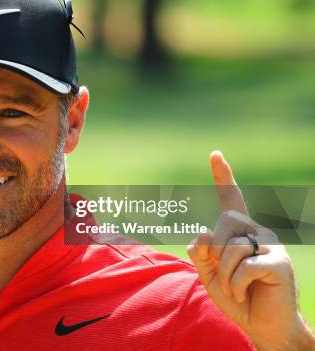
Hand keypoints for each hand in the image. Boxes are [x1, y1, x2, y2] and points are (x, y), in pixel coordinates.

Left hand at [187, 151, 314, 350]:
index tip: (215, 154)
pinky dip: (235, 283)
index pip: (230, 198)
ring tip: (236, 287)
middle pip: (223, 221)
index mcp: (239, 231)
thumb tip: (200, 233)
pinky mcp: (278, 261)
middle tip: (224, 274)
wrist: (262, 325)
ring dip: (224, 274)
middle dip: (215, 251)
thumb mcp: (209, 274)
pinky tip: (245, 291)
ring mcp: (270, 244)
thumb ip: (200, 254)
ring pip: (231, 246)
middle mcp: (256, 231)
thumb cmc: (235, 296)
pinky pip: (243, 266)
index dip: (222, 176)